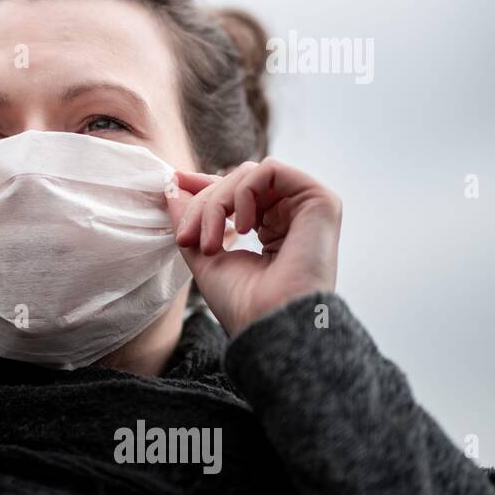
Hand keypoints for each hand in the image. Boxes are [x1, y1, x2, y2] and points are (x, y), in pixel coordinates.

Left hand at [165, 158, 341, 338]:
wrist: (269, 324)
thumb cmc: (243, 303)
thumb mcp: (205, 255)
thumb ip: (191, 219)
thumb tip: (173, 185)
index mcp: (272, 229)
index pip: (238, 193)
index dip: (205, 185)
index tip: (175, 183)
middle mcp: (292, 215)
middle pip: (237, 181)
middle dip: (204, 205)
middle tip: (186, 239)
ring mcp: (307, 208)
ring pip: (249, 174)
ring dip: (217, 203)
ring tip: (210, 243)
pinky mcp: (321, 200)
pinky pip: (270, 170)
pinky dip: (243, 193)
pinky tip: (243, 228)